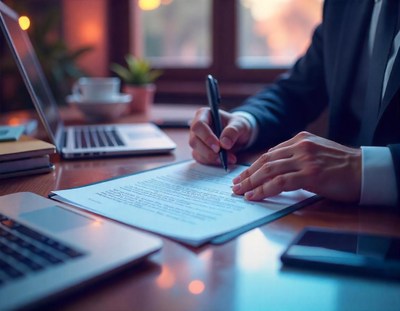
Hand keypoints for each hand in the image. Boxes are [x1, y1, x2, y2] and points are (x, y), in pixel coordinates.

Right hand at [189, 107, 252, 165]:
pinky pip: (201, 159)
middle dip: (208, 151)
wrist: (239, 135)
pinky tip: (225, 161)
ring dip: (212, 158)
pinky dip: (213, 162)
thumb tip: (224, 143)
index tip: (218, 147)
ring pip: (196, 152)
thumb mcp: (240, 125)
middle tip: (223, 157)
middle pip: (194, 141)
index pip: (198, 125)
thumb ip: (233, 131)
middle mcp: (197, 127)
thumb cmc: (238, 126)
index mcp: (204, 114)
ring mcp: (196, 140)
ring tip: (229, 159)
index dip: (206, 137)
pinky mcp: (199, 151)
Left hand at [232, 131, 361, 202]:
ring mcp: (305, 159)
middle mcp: (300, 146)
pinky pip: (280, 182)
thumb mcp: (316, 154)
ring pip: (269, 170)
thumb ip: (296, 157)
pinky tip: (254, 196)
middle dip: (247, 175)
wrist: (365, 170)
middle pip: (265, 161)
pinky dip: (264, 190)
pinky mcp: (310, 174)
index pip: (269, 153)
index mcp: (300, 139)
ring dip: (251, 183)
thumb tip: (275, 170)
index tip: (243, 176)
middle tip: (235, 186)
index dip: (253, 166)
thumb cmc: (341, 166)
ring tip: (240, 192)